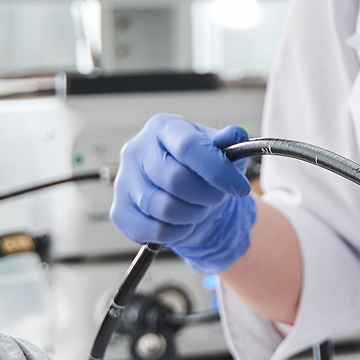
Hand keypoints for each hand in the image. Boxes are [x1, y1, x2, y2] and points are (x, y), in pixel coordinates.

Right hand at [110, 113, 253, 271]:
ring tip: (200, 207)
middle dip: (207, 195)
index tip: (239, 187)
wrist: (184, 193)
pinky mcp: (120, 211)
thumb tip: (235, 134)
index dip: (217, 170)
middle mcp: (137, 150)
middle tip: (217, 197)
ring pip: (165, 209)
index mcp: (163, 127)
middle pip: (176, 180)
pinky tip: (183, 221)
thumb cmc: (202, 167)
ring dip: (194, 214)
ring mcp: (124, 181)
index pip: (189, 147)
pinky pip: (155, 230)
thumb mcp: (222, 150)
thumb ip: (230, 142)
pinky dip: (178, 232)